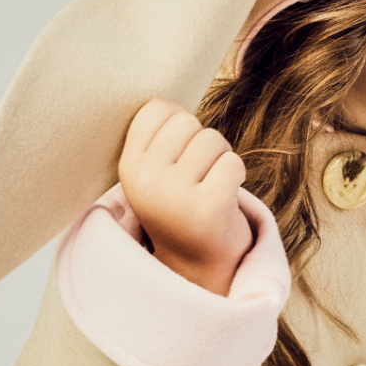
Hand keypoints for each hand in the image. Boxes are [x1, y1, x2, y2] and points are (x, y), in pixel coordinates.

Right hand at [117, 100, 253, 294]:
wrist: (197, 267)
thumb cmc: (181, 206)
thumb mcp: (156, 171)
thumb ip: (158, 135)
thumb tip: (171, 98)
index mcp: (128, 167)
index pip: (157, 109)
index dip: (177, 125)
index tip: (178, 154)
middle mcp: (146, 181)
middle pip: (187, 121)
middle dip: (201, 142)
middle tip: (198, 176)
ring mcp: (175, 196)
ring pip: (213, 139)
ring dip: (221, 159)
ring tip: (210, 187)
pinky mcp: (208, 208)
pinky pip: (233, 162)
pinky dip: (236, 175)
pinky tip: (224, 198)